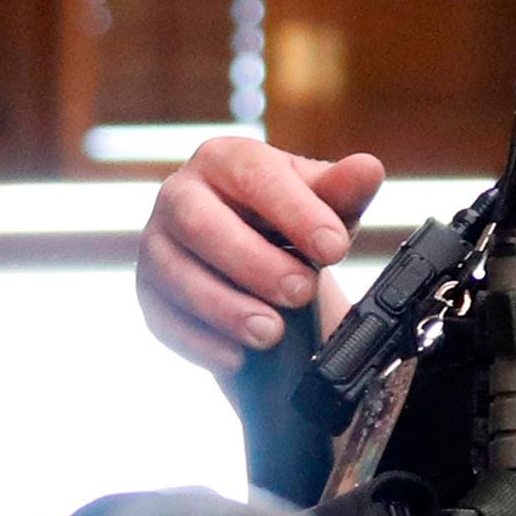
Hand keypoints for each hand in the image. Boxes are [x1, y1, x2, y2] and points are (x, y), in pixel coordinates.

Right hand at [134, 138, 387, 375]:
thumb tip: (368, 169)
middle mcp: (180, 193)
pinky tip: (236, 356)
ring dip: (226, 308)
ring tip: (270, 332)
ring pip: (176, 274)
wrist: (255, 265)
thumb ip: (343, 191)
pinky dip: (201, 342)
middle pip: (201, 224)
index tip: (335, 248)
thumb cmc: (287, 224)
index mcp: (225, 159)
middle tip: (301, 292)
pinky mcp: (148, 292)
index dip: (295, 211)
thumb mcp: (323, 207)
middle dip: (255, 263)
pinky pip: (163, 318)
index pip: (253, 174)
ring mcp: (156, 244)